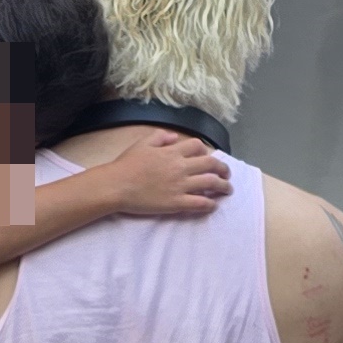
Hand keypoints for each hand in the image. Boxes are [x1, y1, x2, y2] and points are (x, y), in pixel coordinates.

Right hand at [92, 129, 229, 222]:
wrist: (116, 186)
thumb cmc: (125, 165)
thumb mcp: (142, 143)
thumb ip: (160, 137)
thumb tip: (173, 136)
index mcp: (172, 152)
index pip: (198, 147)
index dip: (205, 152)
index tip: (207, 158)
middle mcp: (180, 167)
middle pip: (211, 164)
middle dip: (223, 169)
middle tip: (226, 175)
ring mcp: (180, 185)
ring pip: (211, 183)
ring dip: (223, 186)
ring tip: (227, 190)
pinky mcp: (176, 202)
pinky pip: (200, 203)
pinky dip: (210, 204)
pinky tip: (213, 205)